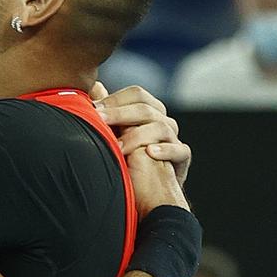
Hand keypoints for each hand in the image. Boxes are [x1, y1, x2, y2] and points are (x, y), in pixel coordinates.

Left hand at [92, 83, 191, 212]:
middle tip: (99, 120)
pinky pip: (180, 150)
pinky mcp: (182, 158)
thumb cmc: (129, 157)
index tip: (93, 108)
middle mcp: (163, 121)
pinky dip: (166, 150)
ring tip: (119, 147)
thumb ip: (107, 110)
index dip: (115, 99)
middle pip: (147, 108)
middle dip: (120, 113)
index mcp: (149, 111)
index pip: (136, 94)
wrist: (150, 190)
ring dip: (138, 135)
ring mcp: (174, 139)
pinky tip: (150, 153)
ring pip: (162, 127)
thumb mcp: (116, 132)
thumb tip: (94, 86)